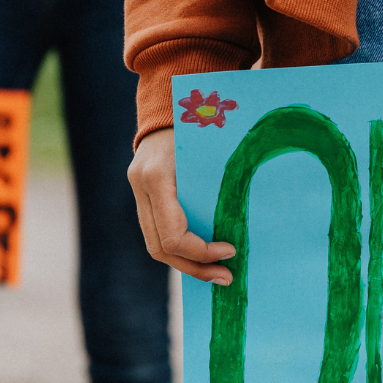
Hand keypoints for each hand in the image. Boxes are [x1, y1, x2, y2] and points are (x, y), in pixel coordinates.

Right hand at [129, 127, 237, 283]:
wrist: (169, 104)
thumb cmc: (199, 123)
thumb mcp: (213, 149)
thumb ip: (219, 184)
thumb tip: (244, 228)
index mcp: (157, 177)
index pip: (172, 235)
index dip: (201, 252)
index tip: (230, 251)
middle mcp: (141, 187)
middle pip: (160, 249)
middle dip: (194, 267)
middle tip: (226, 278)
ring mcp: (138, 192)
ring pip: (155, 246)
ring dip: (187, 264)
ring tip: (217, 274)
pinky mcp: (143, 196)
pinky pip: (157, 233)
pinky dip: (180, 250)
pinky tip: (203, 258)